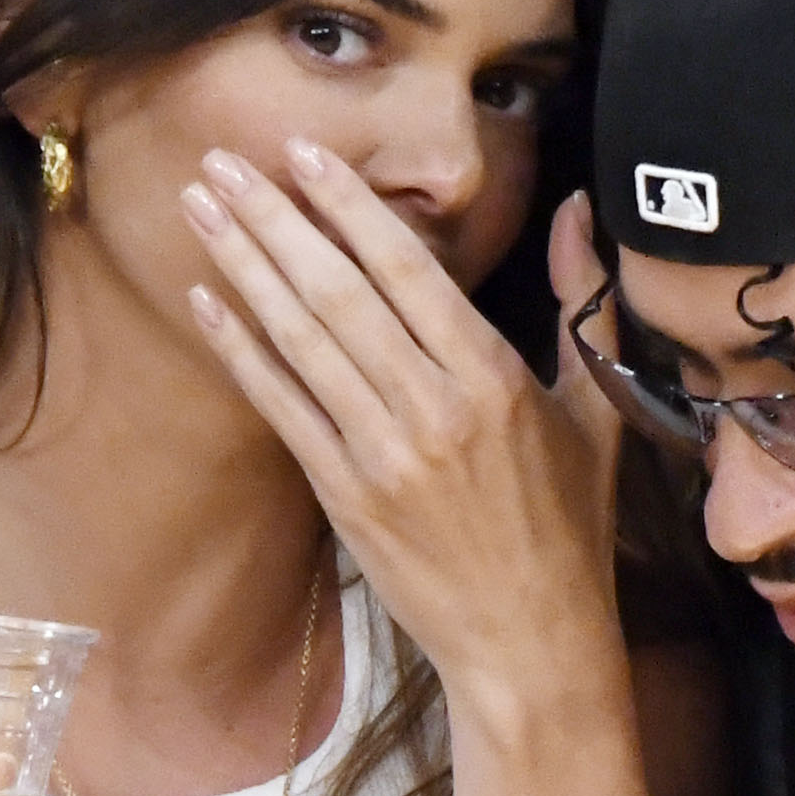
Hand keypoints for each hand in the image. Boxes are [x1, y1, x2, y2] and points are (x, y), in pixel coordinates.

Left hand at [176, 147, 634, 720]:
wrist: (531, 643)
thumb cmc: (568, 527)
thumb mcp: (594, 412)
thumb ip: (582, 305)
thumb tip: (576, 211)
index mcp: (494, 377)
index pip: (407, 267)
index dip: (348, 203)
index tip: (300, 152)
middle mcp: (434, 407)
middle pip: (337, 290)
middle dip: (273, 217)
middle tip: (221, 160)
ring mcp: (383, 454)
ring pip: (300, 337)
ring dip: (243, 265)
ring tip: (201, 206)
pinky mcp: (346, 497)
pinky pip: (282, 406)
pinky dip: (241, 349)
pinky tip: (206, 299)